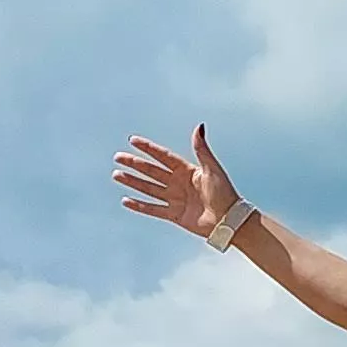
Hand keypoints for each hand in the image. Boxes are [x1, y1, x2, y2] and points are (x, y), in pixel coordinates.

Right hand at [112, 125, 236, 239]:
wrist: (229, 220)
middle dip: (135, 164)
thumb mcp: (212, 168)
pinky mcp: (174, 215)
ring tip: (117, 176)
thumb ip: (202, 149)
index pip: (163, 156)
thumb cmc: (225, 193)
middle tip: (118, 158)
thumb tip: (199, 126)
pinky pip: (153, 209)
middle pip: (152, 171)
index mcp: (187, 170)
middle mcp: (179, 183)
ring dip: (133, 182)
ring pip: (149, 189)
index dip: (148, 148)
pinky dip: (140, 206)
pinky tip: (126, 200)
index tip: (132, 140)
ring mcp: (175, 199)